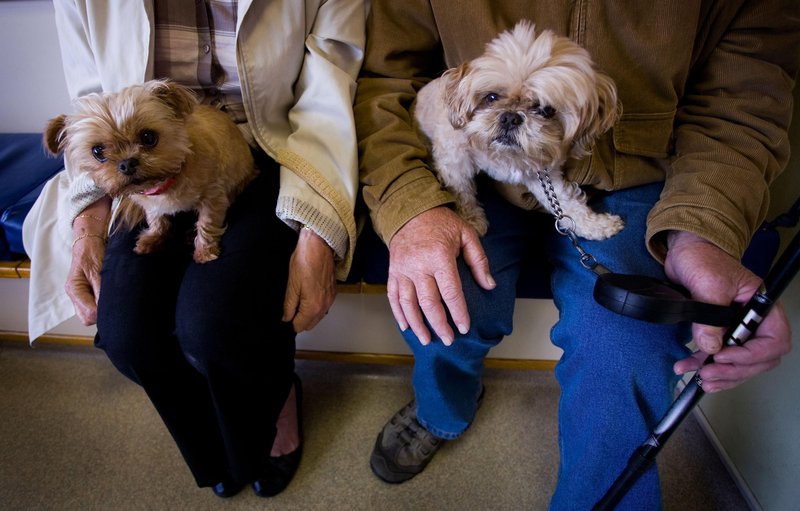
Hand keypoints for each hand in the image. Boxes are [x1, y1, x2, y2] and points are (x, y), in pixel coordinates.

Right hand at [65, 198, 110, 325]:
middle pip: (88, 318)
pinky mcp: (87, 294)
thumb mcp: (99, 268)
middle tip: (117, 305)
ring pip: (90, 315)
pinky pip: (94, 307)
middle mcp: (75, 295)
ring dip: (103, 310)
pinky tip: (112, 298)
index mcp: (74, 289)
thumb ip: (102, 288)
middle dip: (102, 314)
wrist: (89, 241)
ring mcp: (80, 296)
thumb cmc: (93, 251)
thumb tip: (109, 305)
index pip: (89, 313)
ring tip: (115, 300)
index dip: (104, 312)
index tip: (117, 306)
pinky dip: (103, 305)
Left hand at [283, 227, 335, 331]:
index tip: (286, 315)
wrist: (319, 246)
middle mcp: (324, 305)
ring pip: (318, 316)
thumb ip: (289, 305)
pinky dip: (316, 306)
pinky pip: (324, 307)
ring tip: (299, 301)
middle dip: (300, 320)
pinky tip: (309, 295)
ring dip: (309, 314)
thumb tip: (286, 317)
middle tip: (291, 309)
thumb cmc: (305, 261)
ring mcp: (330, 299)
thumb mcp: (292, 285)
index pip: (300, 325)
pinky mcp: (333, 292)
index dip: (291, 321)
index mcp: (313, 306)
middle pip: (311, 324)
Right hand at [387, 207, 494, 345]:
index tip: (464, 327)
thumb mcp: (466, 234)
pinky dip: (399, 314)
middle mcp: (418, 266)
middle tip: (448, 340)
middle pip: (428, 303)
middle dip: (439, 325)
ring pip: (408, 304)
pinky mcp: (393, 272)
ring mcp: (402, 270)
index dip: (458, 312)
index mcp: (439, 257)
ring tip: (427, 340)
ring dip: (418, 325)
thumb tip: (489, 285)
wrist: (410, 211)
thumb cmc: (441, 223)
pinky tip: (406, 327)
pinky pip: (393, 297)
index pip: (450, 292)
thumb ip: (479, 260)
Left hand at [665, 231, 791, 391]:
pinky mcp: (717, 332)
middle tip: (709, 373)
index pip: (774, 340)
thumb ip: (711, 316)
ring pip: (739, 363)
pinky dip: (707, 366)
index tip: (725, 355)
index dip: (752, 354)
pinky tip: (692, 370)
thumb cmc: (703, 258)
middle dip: (735, 370)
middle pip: (758, 358)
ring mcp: (736, 328)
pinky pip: (719, 357)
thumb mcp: (709, 285)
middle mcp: (753, 320)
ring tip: (700, 377)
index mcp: (762, 306)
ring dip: (721, 374)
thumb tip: (711, 346)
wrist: (684, 252)